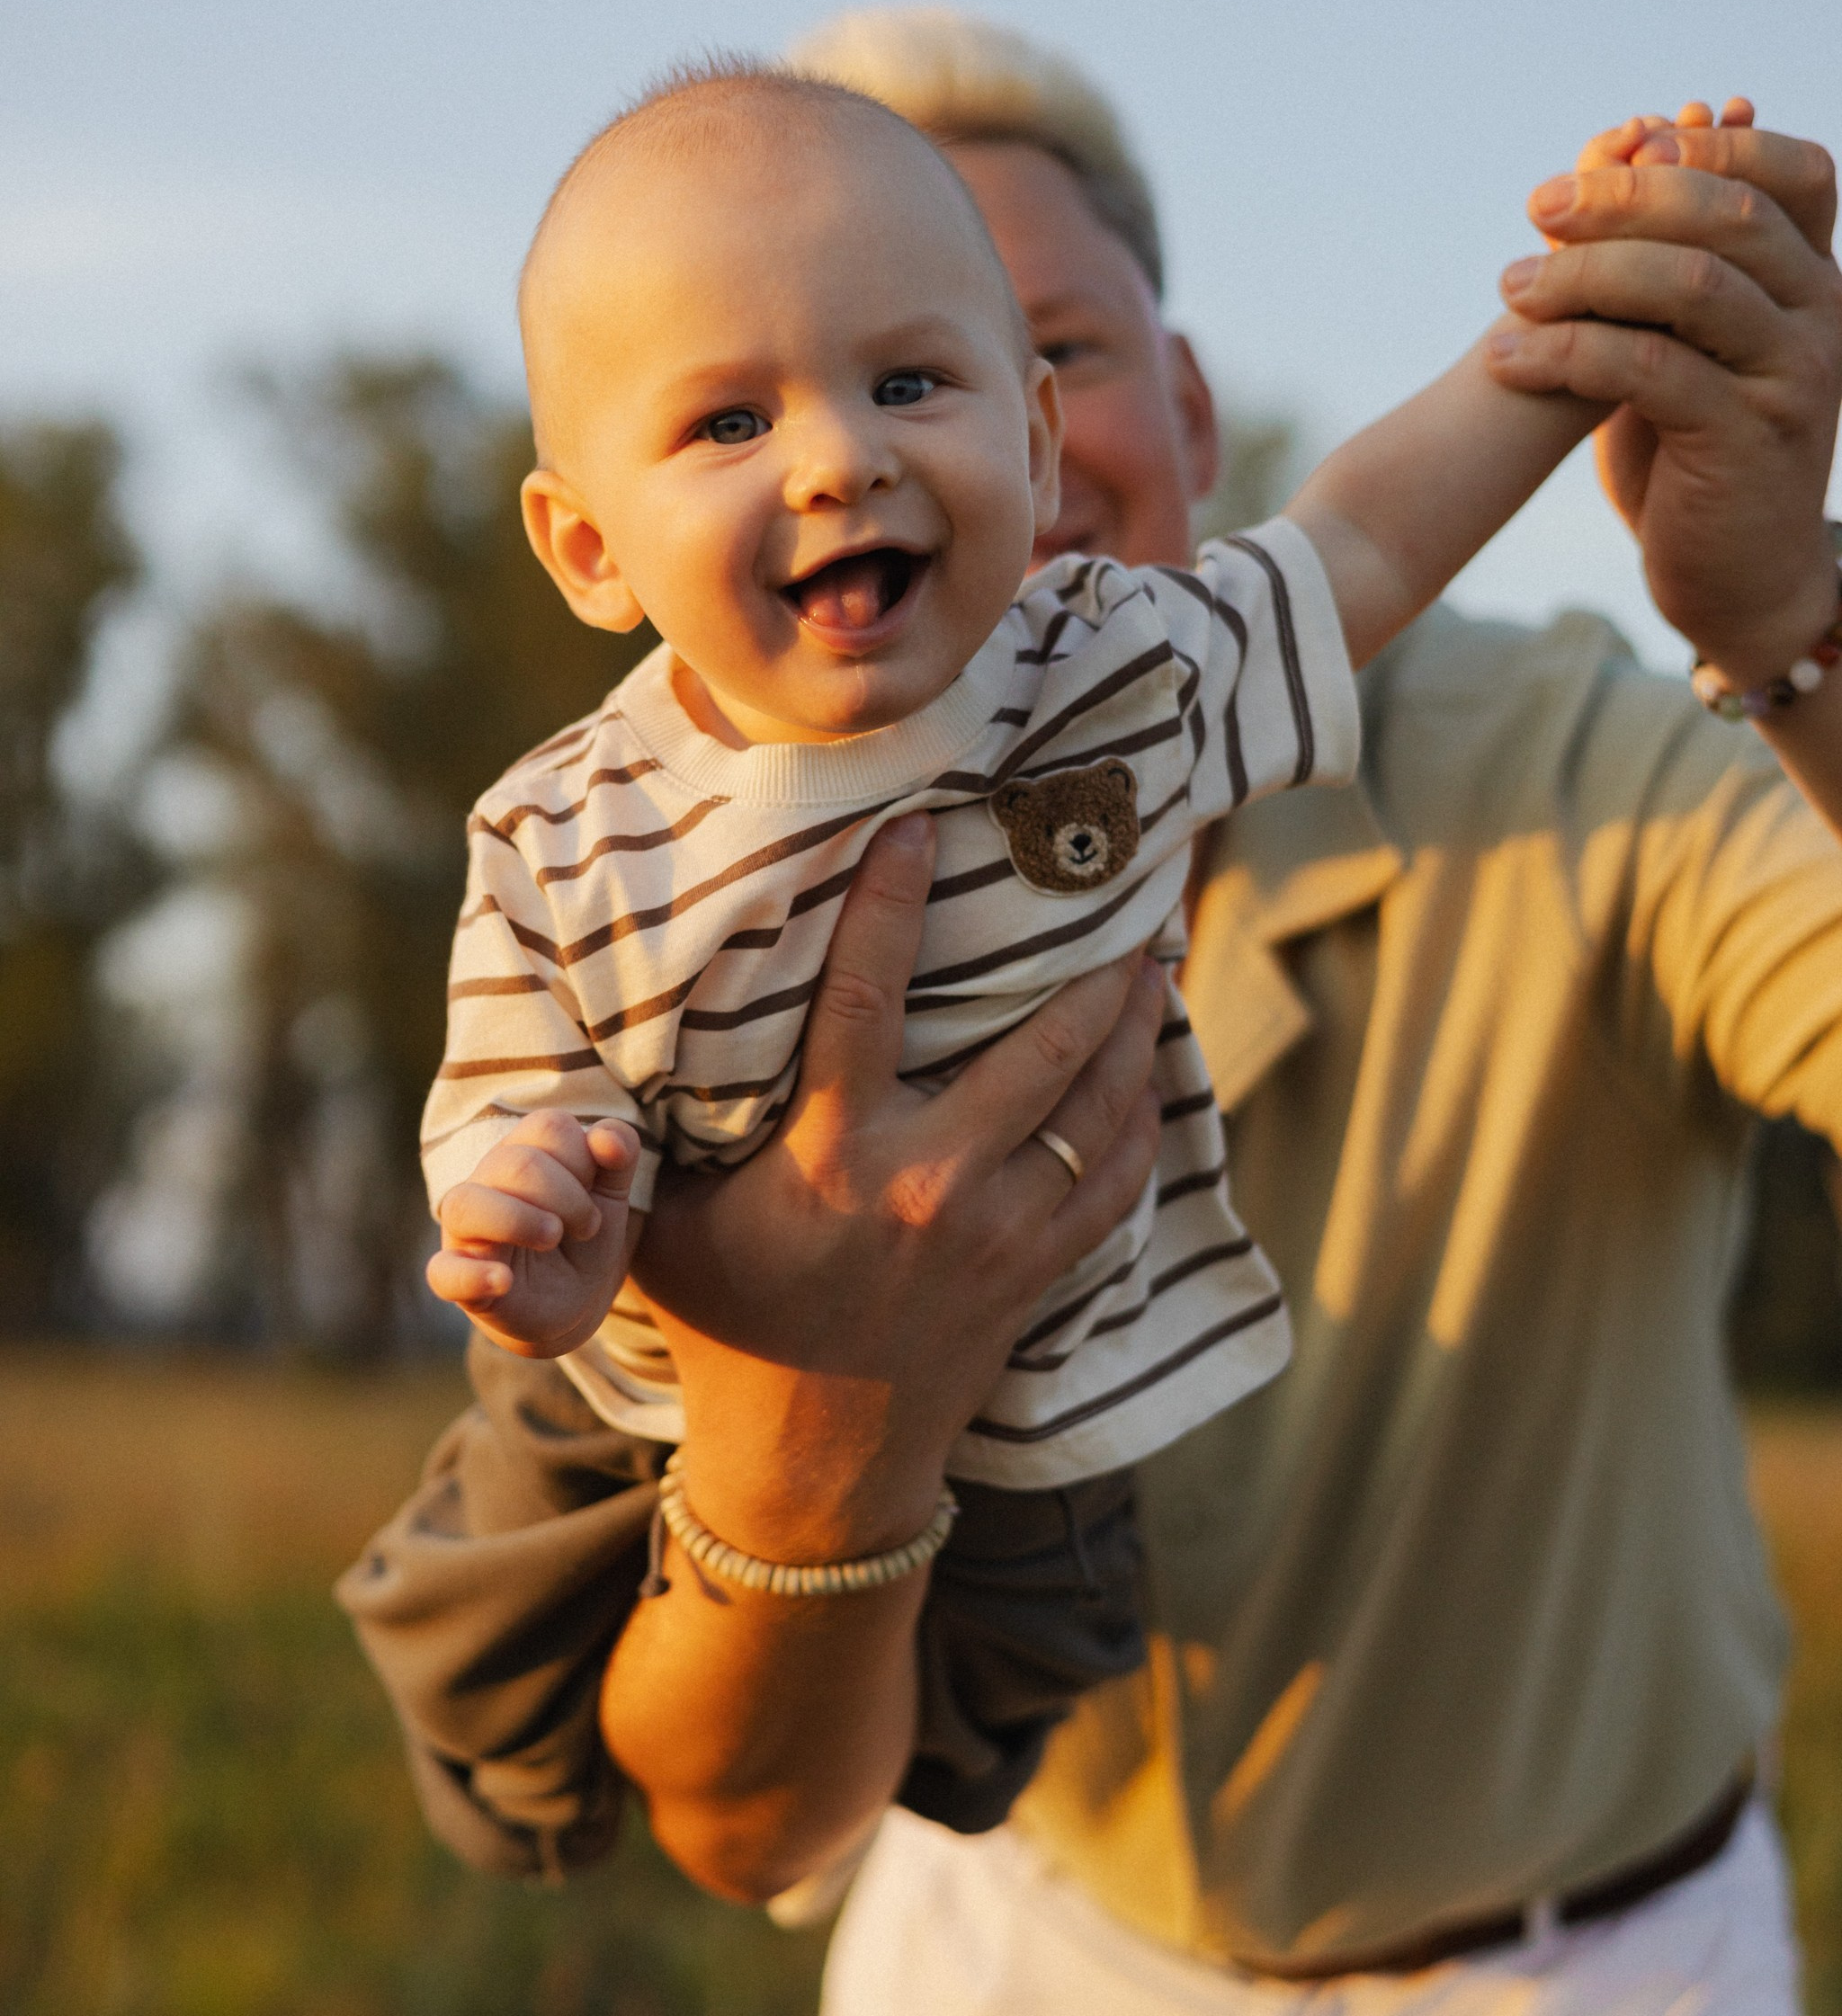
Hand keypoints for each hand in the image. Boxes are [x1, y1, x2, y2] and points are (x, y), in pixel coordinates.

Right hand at [426, 1110, 640, 1356]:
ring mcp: (464, 1233)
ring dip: (520, 1220)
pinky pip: (442, 1272)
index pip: (547, 1126)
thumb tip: (605, 1137)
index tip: (594, 1194)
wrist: (574, 1303)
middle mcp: (484, 1184)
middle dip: (567, 1196)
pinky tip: (504, 1280)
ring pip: (466, 1205)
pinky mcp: (457, 1280)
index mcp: (520, 1152)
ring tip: (552, 1239)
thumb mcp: (612, 1195)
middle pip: (515, 1163)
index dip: (584, 1158)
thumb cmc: (582, 1238)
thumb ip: (619, 1154)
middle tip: (586, 1228)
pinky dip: (472, 1275)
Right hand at [637, 811, 1165, 1559]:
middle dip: (1087, 973)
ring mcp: (995, 1236)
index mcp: (829, 1159)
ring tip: (1155, 969)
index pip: (864, 1000)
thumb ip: (660, 1133)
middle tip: (1122, 901)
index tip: (918, 828)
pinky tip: (1153, 1079)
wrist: (807, 1467)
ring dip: (1133, 1036)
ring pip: (1094, 1114)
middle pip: (1035, 1052)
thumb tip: (623, 1031)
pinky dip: (1142, 1126)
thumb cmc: (727, 1324)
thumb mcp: (667, 1223)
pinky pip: (1113, 1187)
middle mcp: (925, 1187)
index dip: (891, 905)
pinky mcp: (1035, 1276)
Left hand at [1485, 100, 1841, 684]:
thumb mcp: (1690, 342)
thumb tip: (1645, 134)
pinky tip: (1506, 356)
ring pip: (1689, 286)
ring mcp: (1792, 378)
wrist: (1739, 578)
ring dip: (1585, 274)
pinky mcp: (1743, 439)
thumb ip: (1675, 256)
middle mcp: (1823, 316)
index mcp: (1815, 279)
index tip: (1611, 148)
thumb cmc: (1697, 448)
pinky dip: (1568, 352)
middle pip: (1729, 216)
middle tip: (1538, 207)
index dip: (1706, 148)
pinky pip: (1650, 369)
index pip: (1795, 172)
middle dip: (1623, 199)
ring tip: (1508, 287)